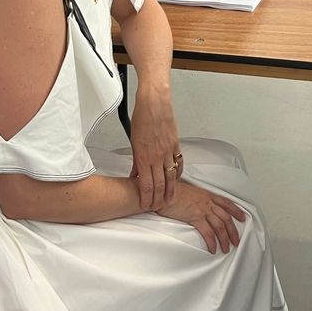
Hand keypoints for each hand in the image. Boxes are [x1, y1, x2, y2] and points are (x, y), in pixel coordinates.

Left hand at [129, 86, 181, 208]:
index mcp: (143, 157)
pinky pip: (178, 164)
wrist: (154, 103)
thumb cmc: (143, 117)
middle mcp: (157, 157)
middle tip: (157, 207)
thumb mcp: (133, 142)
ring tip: (169, 199)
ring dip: (170, 191)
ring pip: (171, 177)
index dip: (147, 198)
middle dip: (158, 199)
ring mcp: (168, 152)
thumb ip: (135, 161)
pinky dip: (177, 174)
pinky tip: (176, 178)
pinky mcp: (176, 145)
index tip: (146, 205)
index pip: (146, 185)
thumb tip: (134, 174)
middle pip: (159, 185)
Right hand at [157, 181, 246, 253]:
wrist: (162, 192)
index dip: (236, 211)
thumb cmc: (172, 192)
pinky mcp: (194, 217)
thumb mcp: (190, 192)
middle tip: (237, 241)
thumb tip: (199, 206)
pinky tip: (213, 249)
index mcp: (207, 195)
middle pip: (226, 217)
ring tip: (226, 248)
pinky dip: (211, 242)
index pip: (226, 203)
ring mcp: (202, 209)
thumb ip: (198, 198)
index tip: (242, 218)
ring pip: (219, 226)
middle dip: (233, 231)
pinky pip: (207, 232)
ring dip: (224, 239)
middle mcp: (208, 202)